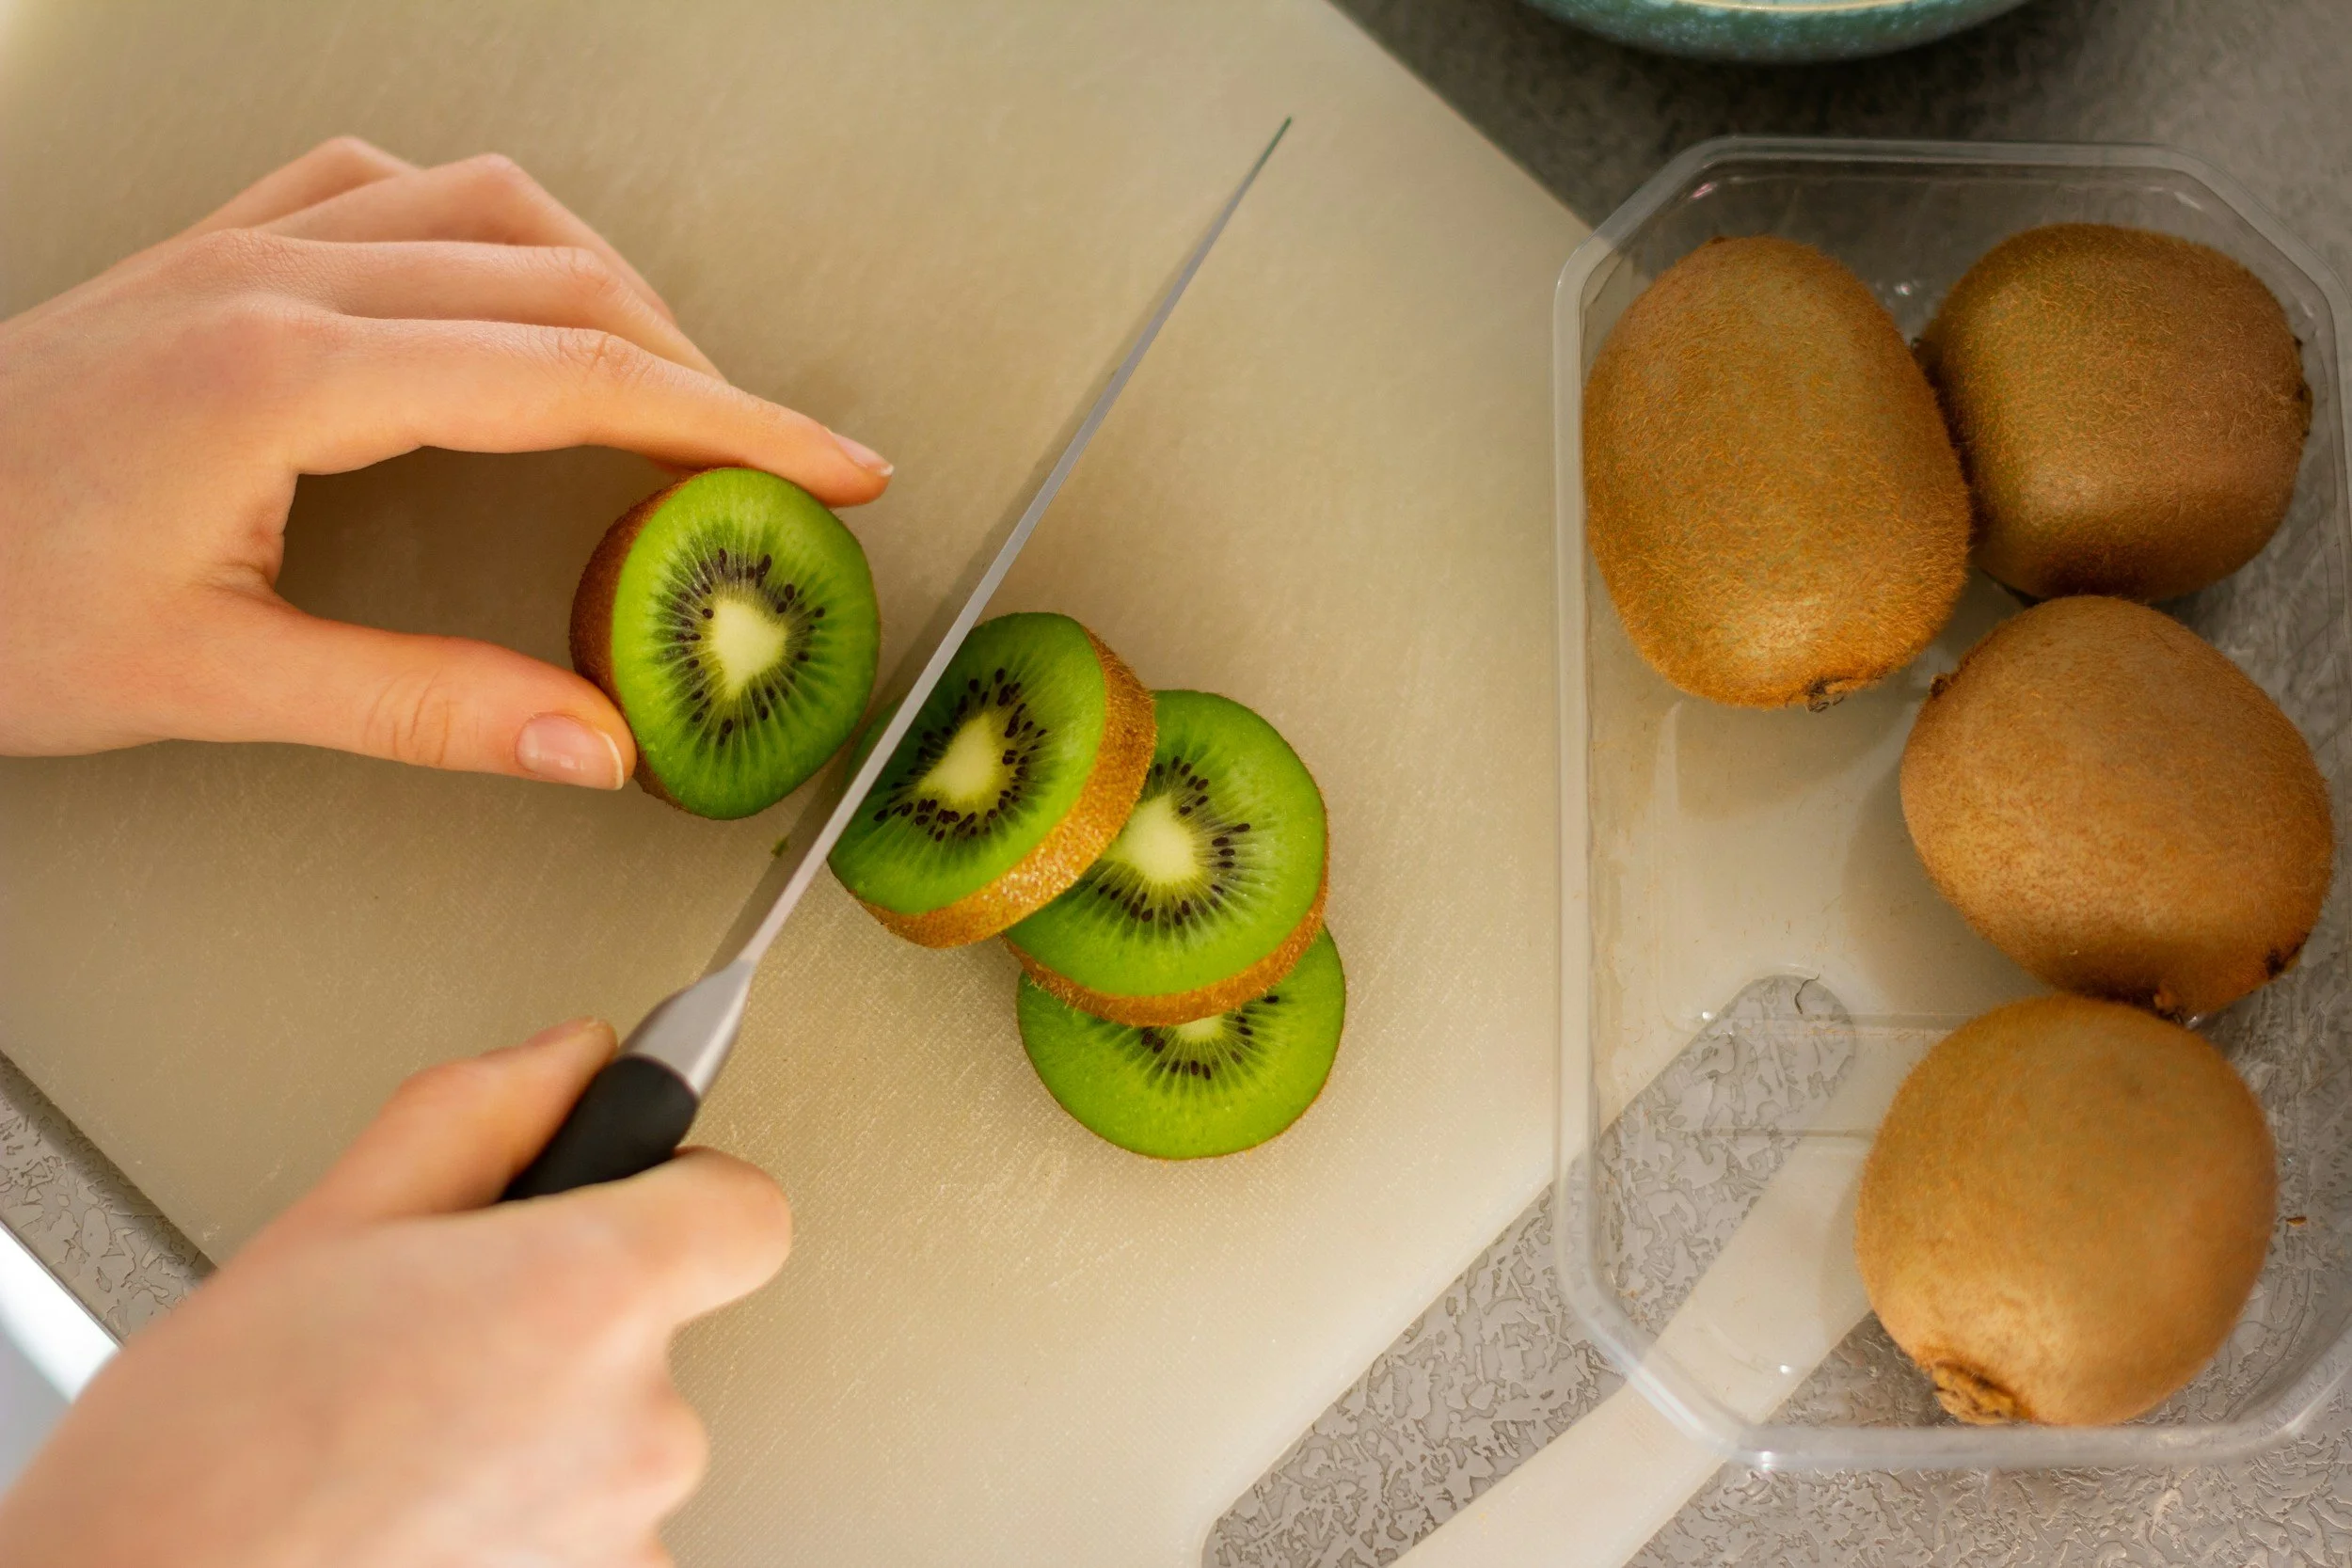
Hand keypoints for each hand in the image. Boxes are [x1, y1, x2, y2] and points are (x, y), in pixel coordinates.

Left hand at [0, 136, 892, 787]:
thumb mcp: (209, 686)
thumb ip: (423, 708)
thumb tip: (590, 741)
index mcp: (286, 376)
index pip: (577, 375)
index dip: (735, 423)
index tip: (832, 464)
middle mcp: (275, 280)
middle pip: (561, 278)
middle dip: (703, 368)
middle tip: (782, 456)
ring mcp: (241, 247)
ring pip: (489, 206)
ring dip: (609, 284)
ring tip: (673, 381)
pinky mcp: (213, 252)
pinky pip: (386, 185)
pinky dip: (487, 227)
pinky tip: (507, 283)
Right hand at [0, 1018, 790, 1566]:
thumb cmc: (198, 1459)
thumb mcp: (326, 1224)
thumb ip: (477, 1116)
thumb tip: (567, 1060)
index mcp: (588, 1294)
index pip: (747, 1212)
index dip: (688, 1187)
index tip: (640, 1188)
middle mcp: (635, 1421)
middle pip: (659, 1332)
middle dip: (569, 1317)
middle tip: (435, 1334)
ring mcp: (621, 1530)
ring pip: (617, 1437)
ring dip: (540, 1426)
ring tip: (402, 1436)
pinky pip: (592, 1526)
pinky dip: (526, 1511)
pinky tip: (420, 1505)